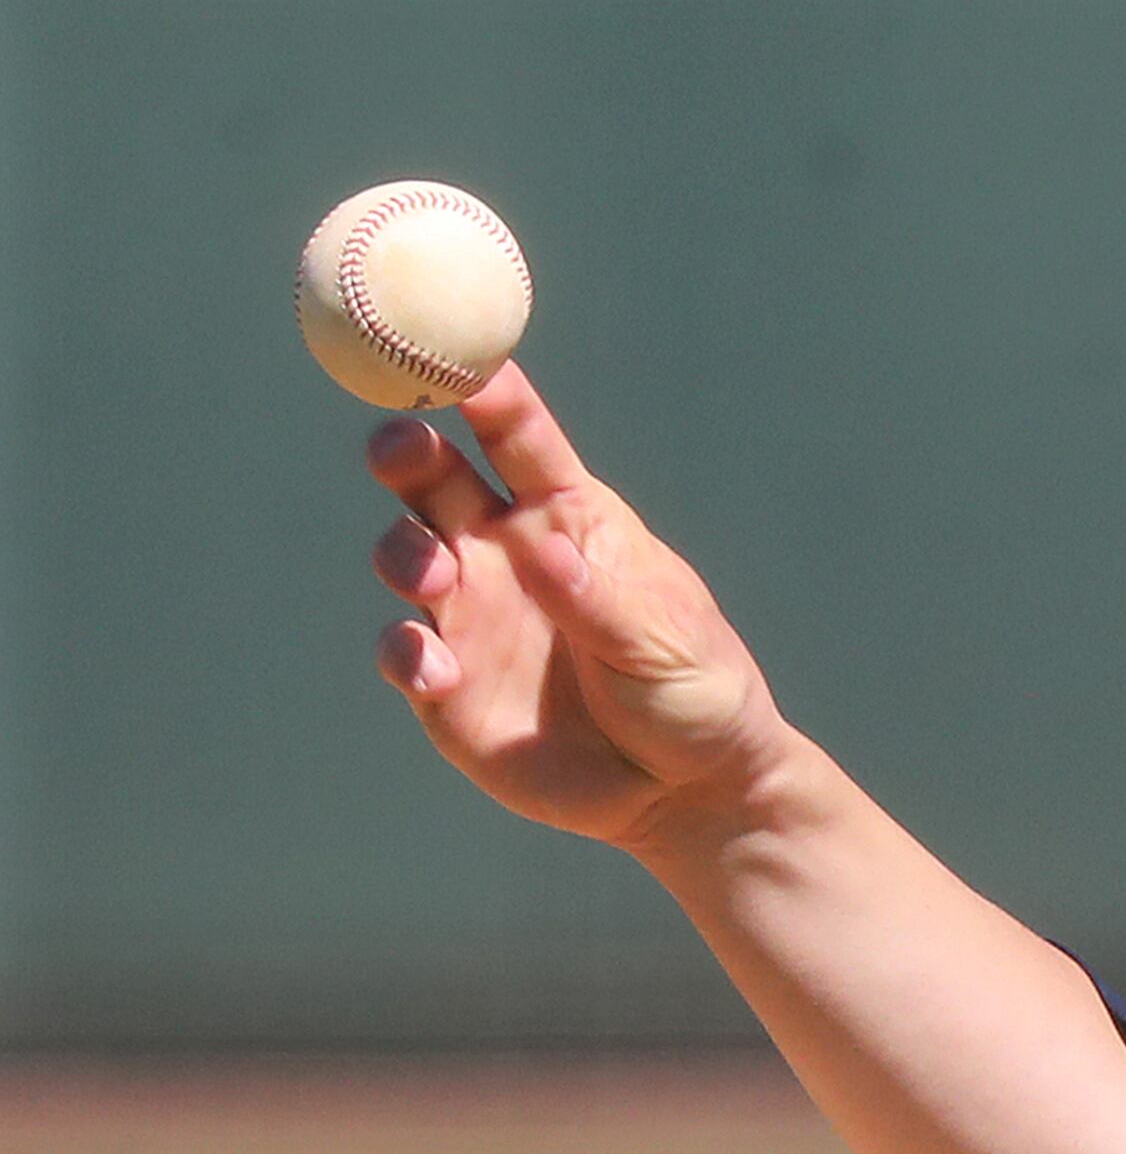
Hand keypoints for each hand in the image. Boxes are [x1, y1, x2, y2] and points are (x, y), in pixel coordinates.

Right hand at [367, 366, 792, 851]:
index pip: (517, 439)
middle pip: (434, 478)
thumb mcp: (665, 644)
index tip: (455, 360)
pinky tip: (436, 668)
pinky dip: (408, 653)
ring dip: (404, 554)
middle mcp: (505, 553)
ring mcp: (472, 616)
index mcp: (568, 519)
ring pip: (406, 555)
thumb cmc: (694, 695)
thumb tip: (543, 551)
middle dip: (407, 452)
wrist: (689, 793)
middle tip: (402, 451)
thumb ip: (599, 602)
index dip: (483, 393)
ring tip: (435, 579)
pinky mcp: (450, 687)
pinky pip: (406, 654)